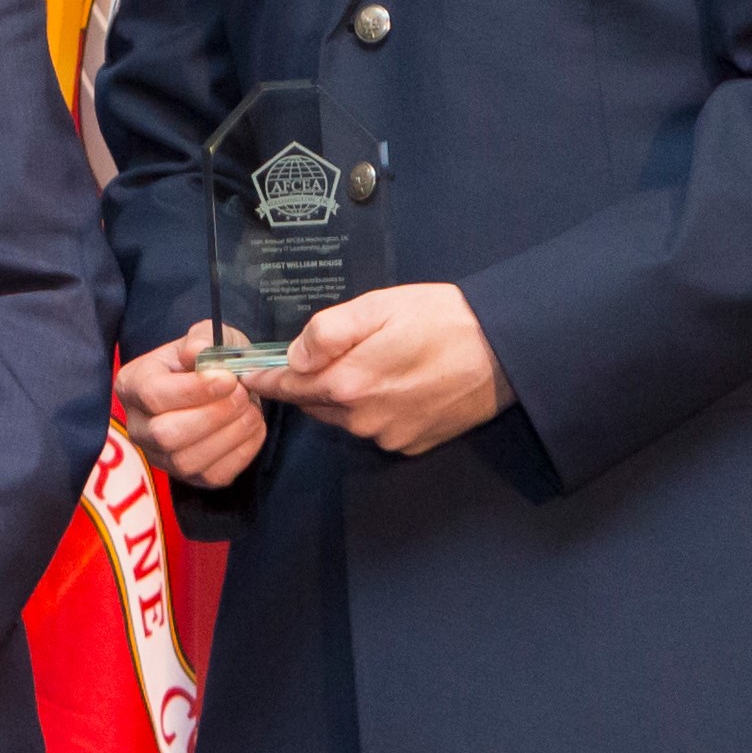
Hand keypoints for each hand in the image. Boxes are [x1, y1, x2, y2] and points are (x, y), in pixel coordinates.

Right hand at [117, 323, 268, 487]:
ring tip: (250, 408)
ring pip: (188, 461)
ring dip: (229, 434)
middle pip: (166, 435)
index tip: (228, 378)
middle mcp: (138, 427)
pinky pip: (214, 476)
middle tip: (242, 394)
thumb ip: (202, 338)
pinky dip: (241, 452)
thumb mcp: (208, 336)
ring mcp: (162, 457)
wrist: (224, 384)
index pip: (153, 395)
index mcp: (133, 384)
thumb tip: (197, 352)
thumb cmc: (209, 360)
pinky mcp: (190, 477)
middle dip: (212, 415)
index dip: (194, 390)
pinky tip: (253, 426)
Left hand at [252, 283, 510, 455]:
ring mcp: (388, 437)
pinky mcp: (411, 446)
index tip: (246, 374)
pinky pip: (376, 428)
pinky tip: (400, 384)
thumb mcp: (379, 306)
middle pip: (315, 404)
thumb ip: (329, 331)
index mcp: (348, 382)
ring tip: (372, 363)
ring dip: (344, 396)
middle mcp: (362, 419)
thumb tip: (292, 357)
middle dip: (311, 383)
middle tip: (324, 354)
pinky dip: (376, 409)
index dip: (266, 378)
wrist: (505, 351)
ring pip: (345, 418)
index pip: (289, 387)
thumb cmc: (441, 318)